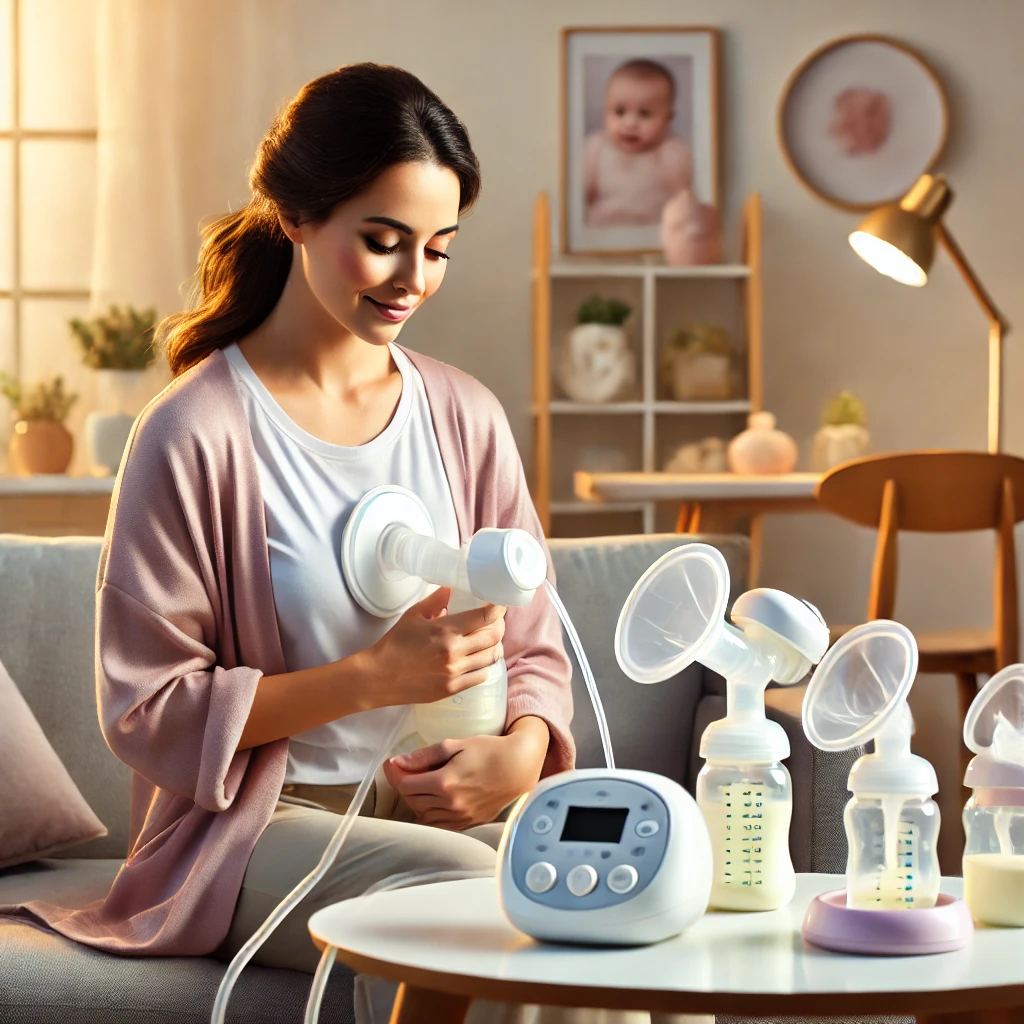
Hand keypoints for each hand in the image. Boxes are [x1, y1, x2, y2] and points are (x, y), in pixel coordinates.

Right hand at [359, 588, 505, 709]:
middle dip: (498, 627)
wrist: (378, 677)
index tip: (500, 604)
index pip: (484, 617)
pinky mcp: (452, 689)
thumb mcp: (413, 616)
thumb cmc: (394, 644)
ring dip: (494, 646)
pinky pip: (481, 676)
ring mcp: (455, 672)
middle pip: (493, 637)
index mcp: (445, 630)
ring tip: (489, 640)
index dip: (498, 609)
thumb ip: (436, 601)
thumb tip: (452, 589)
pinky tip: (478, 660)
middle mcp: (454, 652)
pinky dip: (484, 666)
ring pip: (491, 657)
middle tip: (495, 622)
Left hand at [382, 717, 549, 829]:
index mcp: (445, 783)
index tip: (392, 764)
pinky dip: (431, 813)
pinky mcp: (468, 823)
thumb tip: (400, 762)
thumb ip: (426, 755)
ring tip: (421, 784)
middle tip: (406, 771)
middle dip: (405, 785)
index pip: (406, 785)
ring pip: (424, 815)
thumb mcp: (456, 745)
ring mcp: (460, 817)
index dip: (396, 774)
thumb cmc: (489, 751)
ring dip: (417, 801)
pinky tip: (434, 799)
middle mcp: (450, 804)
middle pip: (413, 801)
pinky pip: (440, 824)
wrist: (518, 767)